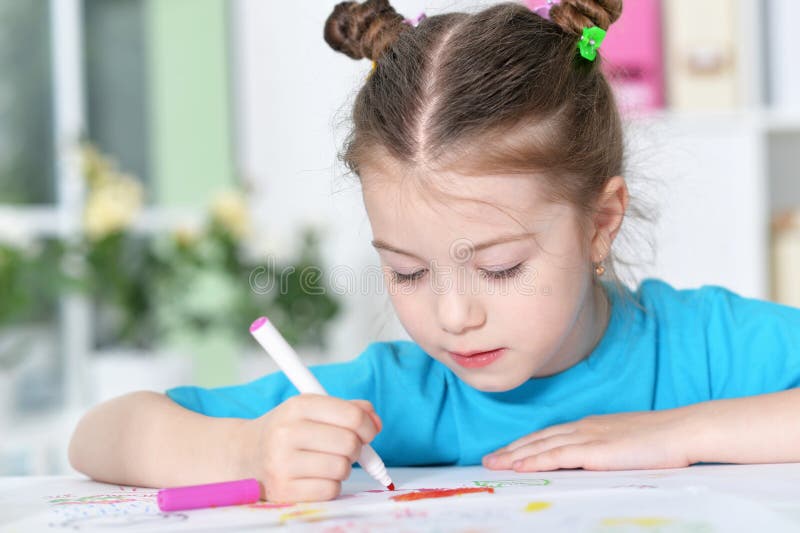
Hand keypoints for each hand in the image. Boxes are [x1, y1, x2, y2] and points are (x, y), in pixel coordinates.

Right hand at [240, 394, 381, 502]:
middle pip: (349, 443)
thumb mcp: (311, 409)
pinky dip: (331, 485)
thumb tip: (376, 423)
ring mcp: (282, 463)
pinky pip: (330, 490)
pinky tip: (316, 476)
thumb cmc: (287, 430)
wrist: (244, 454)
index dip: (368, 426)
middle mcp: (286, 432)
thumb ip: (347, 410)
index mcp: (297, 406)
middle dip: (355, 448)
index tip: (368, 432)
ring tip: (326, 461)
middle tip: (346, 448)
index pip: (351, 416)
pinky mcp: (283, 490)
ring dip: (342, 467)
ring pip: (342, 468)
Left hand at [482, 409, 696, 471]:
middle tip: (489, 460)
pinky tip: (519, 467)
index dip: (527, 443)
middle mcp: (585, 427)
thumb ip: (609, 450)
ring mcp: (589, 437)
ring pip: (541, 446)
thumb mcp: (629, 443)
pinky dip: (535, 460)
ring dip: (515, 456)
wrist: (685, 430)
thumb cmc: (665, 439)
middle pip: (539, 439)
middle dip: (512, 450)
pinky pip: (557, 456)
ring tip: (494, 465)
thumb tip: (596, 462)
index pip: (551, 435)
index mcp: (592, 426)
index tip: (508, 452)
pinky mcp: (595, 450)